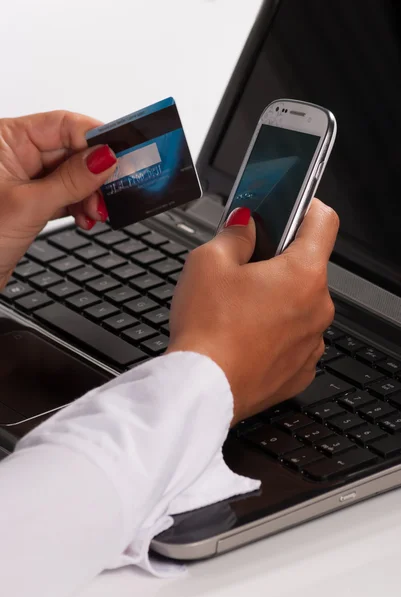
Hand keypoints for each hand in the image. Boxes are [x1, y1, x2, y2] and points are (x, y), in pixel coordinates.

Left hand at [0, 111, 116, 287]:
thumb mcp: (29, 205)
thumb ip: (71, 181)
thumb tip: (105, 159)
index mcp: (4, 139)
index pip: (61, 125)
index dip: (94, 137)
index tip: (119, 153)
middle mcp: (15, 154)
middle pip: (71, 150)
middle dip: (95, 173)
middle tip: (114, 187)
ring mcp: (24, 178)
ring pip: (72, 175)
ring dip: (89, 193)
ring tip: (96, 210)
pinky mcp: (32, 200)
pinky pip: (66, 194)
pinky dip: (79, 205)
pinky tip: (86, 216)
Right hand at [168, 199, 339, 423]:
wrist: (203, 389)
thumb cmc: (207, 329)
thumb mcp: (208, 261)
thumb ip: (234, 234)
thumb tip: (245, 226)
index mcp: (303, 274)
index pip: (324, 222)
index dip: (307, 206)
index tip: (292, 207)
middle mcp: (317, 309)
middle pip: (306, 267)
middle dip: (278, 260)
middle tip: (243, 266)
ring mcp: (311, 342)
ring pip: (299, 304)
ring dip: (276, 298)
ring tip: (238, 306)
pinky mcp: (299, 369)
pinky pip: (293, 338)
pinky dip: (275, 331)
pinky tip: (244, 334)